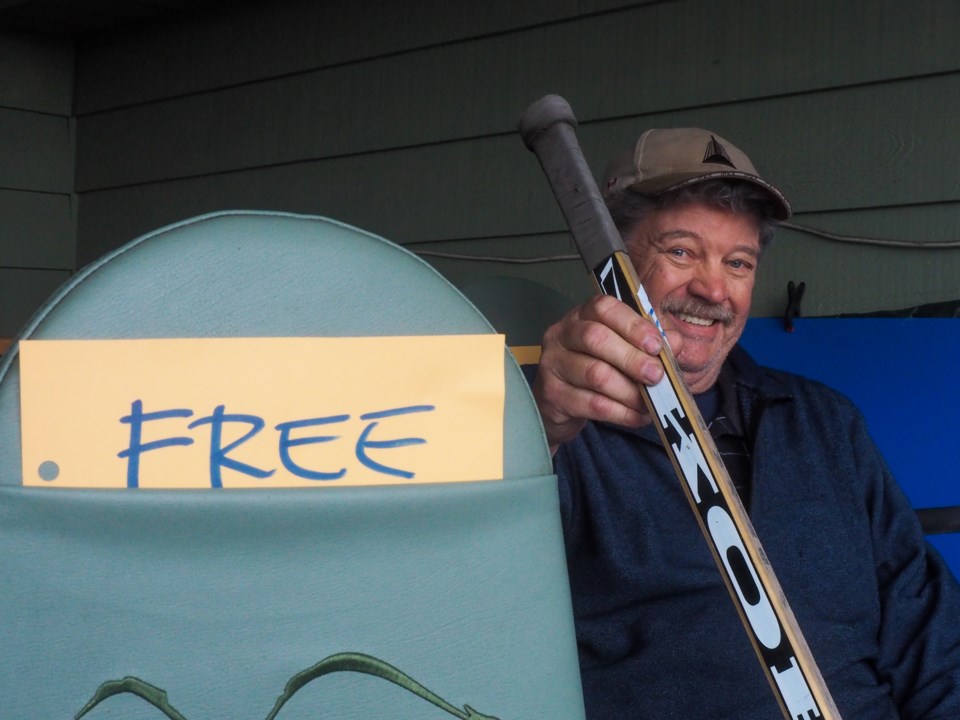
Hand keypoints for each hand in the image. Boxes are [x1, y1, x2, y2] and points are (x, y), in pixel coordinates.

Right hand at [532, 295, 681, 451]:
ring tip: (650, 403)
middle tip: (656, 376)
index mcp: (581, 315)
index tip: (657, 346)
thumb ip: (649, 344)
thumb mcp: (623, 351)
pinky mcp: (552, 394)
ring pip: (595, 374)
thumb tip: (676, 342)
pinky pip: (592, 404)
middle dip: (632, 359)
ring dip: (629, 391)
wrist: (561, 406)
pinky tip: (638, 417)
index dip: (633, 325)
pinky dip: (622, 412)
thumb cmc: (597, 369)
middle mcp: (561, 334)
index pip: (604, 308)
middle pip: (596, 339)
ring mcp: (552, 363)